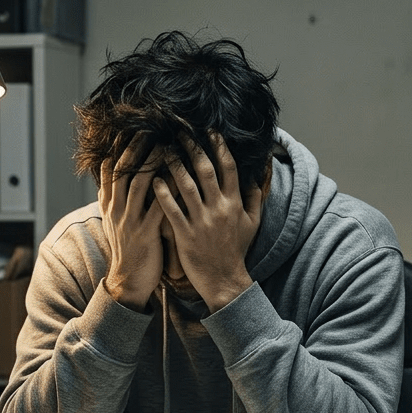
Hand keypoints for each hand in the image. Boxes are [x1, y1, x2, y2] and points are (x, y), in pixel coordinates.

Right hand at [99, 136, 163, 310]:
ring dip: (152, 162)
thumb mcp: (114, 220)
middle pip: (123, 169)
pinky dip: (168, 190)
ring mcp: (130, 220)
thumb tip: (113, 173)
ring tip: (166, 143)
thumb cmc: (128, 247)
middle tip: (150, 127)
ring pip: (139, 183)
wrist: (129, 280)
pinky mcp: (146, 233)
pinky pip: (158, 206)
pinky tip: (180, 177)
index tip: (130, 128)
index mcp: (109, 204)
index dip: (119, 147)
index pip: (109, 168)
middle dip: (136, 146)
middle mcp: (116, 209)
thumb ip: (114, 197)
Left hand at [154, 134, 263, 311]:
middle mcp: (219, 208)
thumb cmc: (236, 251)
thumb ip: (255, 198)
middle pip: (206, 171)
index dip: (219, 147)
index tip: (210, 130)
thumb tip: (257, 176)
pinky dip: (163, 193)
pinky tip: (154, 180)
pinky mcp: (186, 235)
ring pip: (187, 186)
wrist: (225, 281)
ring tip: (163, 150)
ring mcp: (202, 221)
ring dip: (175, 165)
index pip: (229, 167)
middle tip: (180, 132)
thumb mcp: (252, 224)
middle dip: (193, 148)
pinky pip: (172, 210)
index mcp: (235, 203)